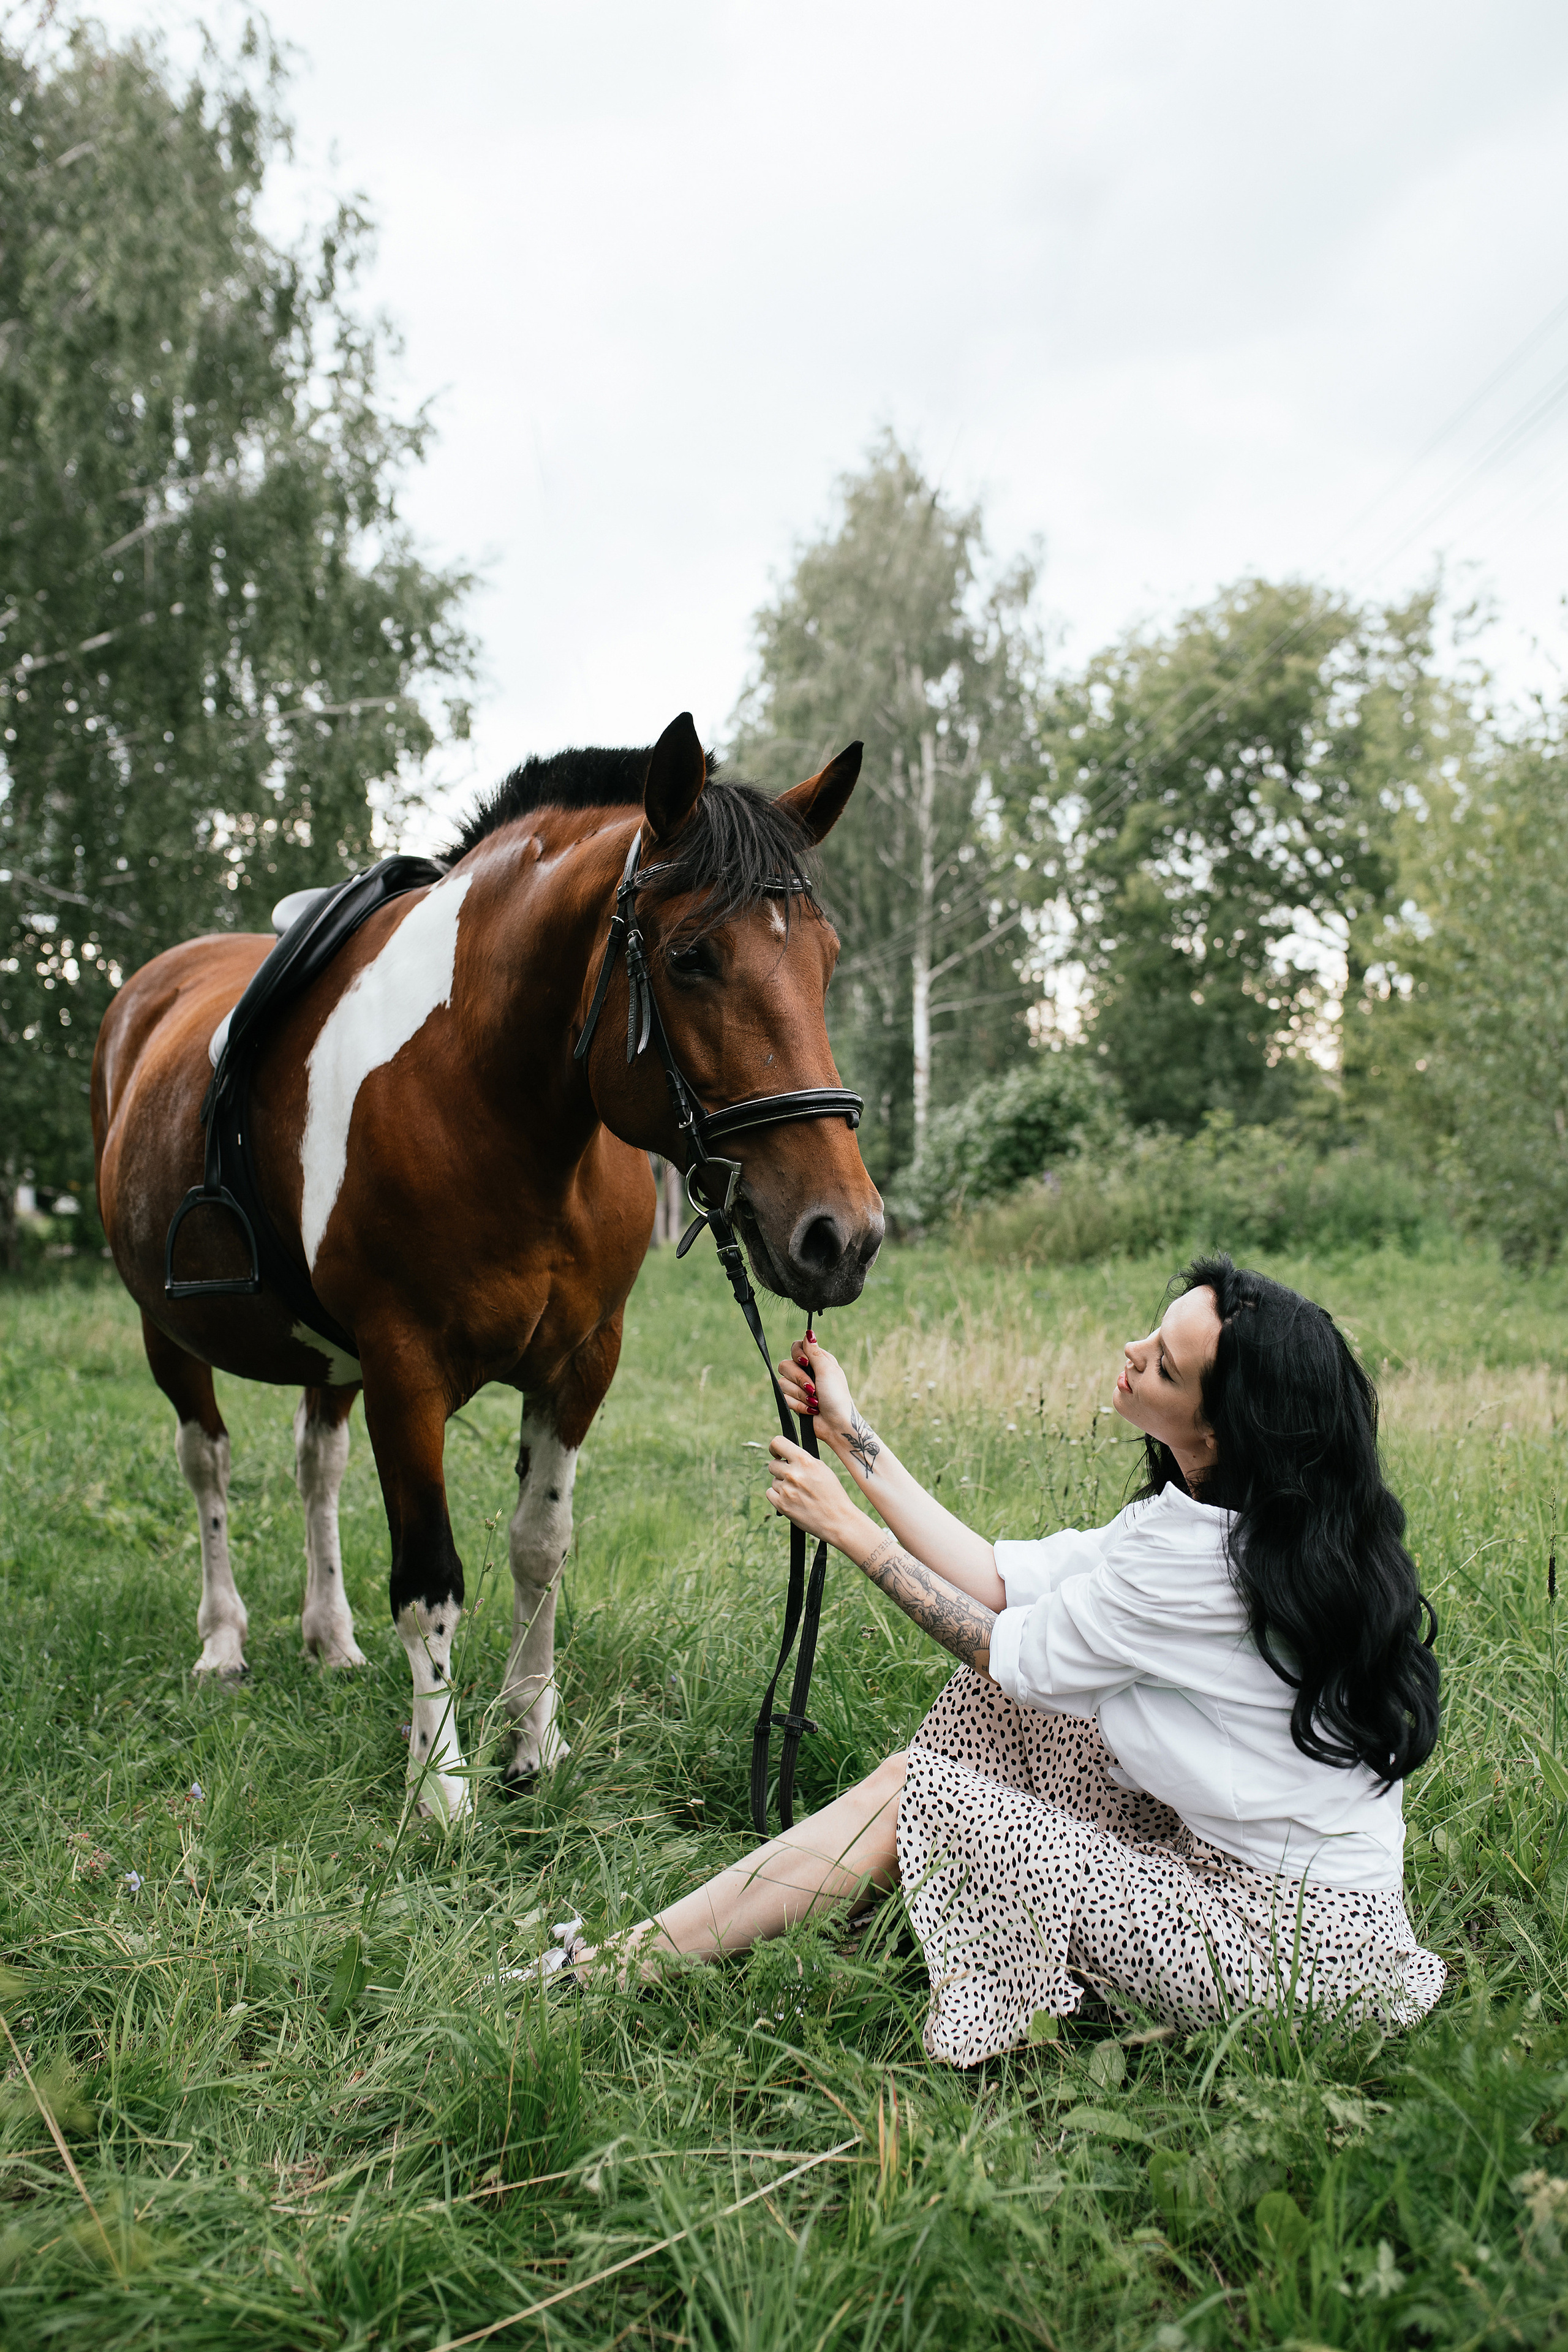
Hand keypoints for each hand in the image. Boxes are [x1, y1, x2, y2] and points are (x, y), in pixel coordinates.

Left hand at [765, 1435, 862, 1550]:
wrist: (837, 1520)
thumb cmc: (832, 1494)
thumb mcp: (821, 1469)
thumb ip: (803, 1460)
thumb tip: (787, 1455)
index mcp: (805, 1461)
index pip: (778, 1443)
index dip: (774, 1448)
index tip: (777, 1453)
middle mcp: (793, 1474)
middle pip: (772, 1465)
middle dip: (780, 1470)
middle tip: (793, 1478)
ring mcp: (786, 1490)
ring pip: (774, 1481)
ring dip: (782, 1485)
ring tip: (799, 1493)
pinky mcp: (781, 1505)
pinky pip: (770, 1493)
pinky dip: (778, 1496)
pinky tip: (791, 1500)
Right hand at [776, 1338, 853, 1439]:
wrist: (836, 1424)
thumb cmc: (836, 1396)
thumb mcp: (827, 1370)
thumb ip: (814, 1351)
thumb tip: (809, 1332)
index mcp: (817, 1360)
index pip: (796, 1347)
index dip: (797, 1354)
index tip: (805, 1362)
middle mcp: (807, 1371)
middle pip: (785, 1365)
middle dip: (800, 1379)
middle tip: (814, 1388)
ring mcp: (799, 1387)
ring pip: (783, 1383)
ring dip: (801, 1395)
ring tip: (815, 1401)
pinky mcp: (794, 1401)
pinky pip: (785, 1398)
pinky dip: (799, 1405)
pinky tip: (811, 1409)